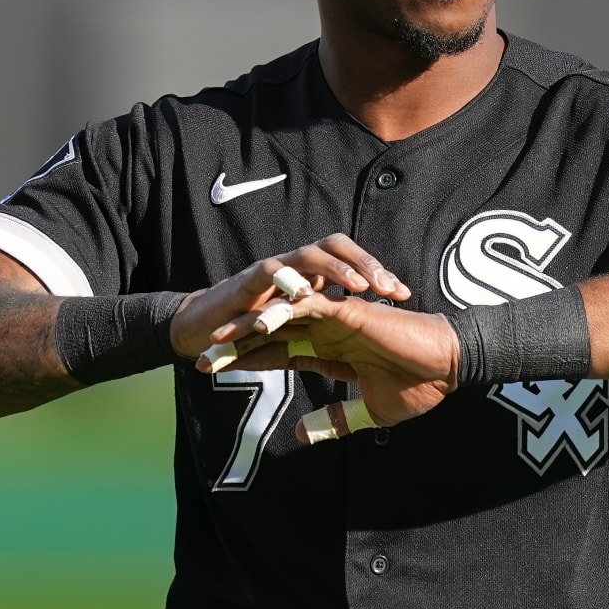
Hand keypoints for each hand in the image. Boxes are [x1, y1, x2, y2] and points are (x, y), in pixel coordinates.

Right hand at [168, 235, 411, 358]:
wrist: (202, 333)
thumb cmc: (252, 336)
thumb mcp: (298, 339)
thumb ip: (328, 342)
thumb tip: (372, 358)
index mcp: (314, 279)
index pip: (353, 266)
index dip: (379, 276)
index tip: (405, 296)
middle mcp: (298, 269)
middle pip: (339, 249)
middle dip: (367, 265)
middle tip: (390, 288)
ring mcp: (274, 271)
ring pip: (312, 253)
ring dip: (337, 268)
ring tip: (360, 286)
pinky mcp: (248, 282)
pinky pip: (271, 270)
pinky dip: (289, 277)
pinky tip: (308, 291)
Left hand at [199, 292, 461, 439]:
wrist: (447, 369)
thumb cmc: (416, 387)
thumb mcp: (368, 412)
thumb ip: (335, 420)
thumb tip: (301, 436)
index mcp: (328, 350)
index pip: (277, 353)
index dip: (245, 361)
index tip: (213, 372)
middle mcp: (326, 330)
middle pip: (269, 333)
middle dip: (234, 344)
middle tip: (200, 355)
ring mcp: (335, 318)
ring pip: (281, 316)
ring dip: (248, 327)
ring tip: (217, 339)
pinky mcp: (349, 311)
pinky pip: (308, 306)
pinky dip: (281, 312)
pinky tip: (255, 323)